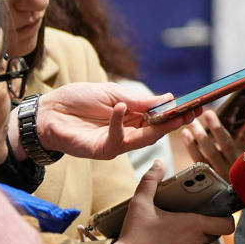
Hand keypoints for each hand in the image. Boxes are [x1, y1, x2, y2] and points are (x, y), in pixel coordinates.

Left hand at [19, 82, 198, 160]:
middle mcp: (128, 132)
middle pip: (158, 130)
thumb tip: (167, 99)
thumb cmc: (77, 100)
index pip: (160, 117)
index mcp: (132, 117)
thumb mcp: (112, 94)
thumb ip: (139, 101)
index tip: (196, 105)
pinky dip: (120, 122)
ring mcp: (116, 143)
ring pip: (144, 138)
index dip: (178, 112)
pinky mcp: (102, 150)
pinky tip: (121, 106)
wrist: (48, 112)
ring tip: (172, 111)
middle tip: (193, 112)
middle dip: (176, 121)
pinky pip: (118, 138)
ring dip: (159, 126)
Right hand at [107, 161, 235, 243]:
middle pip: (212, 234)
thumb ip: (151, 180)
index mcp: (193, 226)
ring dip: (191, 242)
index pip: (226, 224)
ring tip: (171, 235)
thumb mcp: (140, 203)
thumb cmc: (133, 235)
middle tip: (186, 219)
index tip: (216, 213)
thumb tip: (158, 163)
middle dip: (203, 226)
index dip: (225, 218)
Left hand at [180, 102, 244, 178]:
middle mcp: (237, 164)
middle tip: (208, 113)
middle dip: (218, 129)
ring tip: (192, 122)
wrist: (234, 183)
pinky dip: (191, 146)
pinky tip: (186, 134)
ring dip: (200, 135)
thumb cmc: (241, 156)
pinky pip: (199, 161)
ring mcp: (222, 171)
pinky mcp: (209, 176)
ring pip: (211, 153)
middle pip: (228, 145)